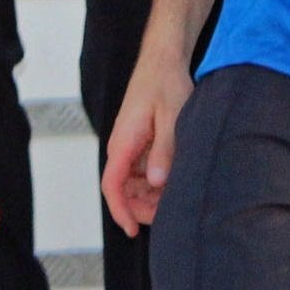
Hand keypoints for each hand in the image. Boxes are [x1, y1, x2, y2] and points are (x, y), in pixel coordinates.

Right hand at [100, 42, 192, 236]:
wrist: (163, 58)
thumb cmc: (167, 83)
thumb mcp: (172, 117)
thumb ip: (164, 150)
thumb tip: (156, 182)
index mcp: (124, 142)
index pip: (113, 185)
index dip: (121, 211)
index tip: (133, 230)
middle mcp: (121, 146)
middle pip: (123, 189)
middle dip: (142, 207)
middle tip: (170, 214)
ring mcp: (130, 144)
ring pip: (134, 182)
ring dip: (150, 194)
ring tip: (177, 197)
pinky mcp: (139, 140)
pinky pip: (141, 169)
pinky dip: (155, 180)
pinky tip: (175, 179)